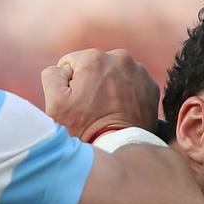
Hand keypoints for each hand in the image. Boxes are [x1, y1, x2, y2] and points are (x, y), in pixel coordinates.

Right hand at [41, 49, 159, 140]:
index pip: (71, 64)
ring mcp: (139, 71)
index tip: (76, 102)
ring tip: (106, 110)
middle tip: (91, 107)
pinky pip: (132, 84)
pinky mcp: (151, 86)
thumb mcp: (55, 103)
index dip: (68, 85)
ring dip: (108, 87)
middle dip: (90, 83)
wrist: (120, 146)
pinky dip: (126, 94)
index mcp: (93, 58)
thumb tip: (62, 69)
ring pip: (114, 74)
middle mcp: (119, 57)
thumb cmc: (85, 127)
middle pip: (94, 67)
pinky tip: (120, 110)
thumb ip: (52, 75)